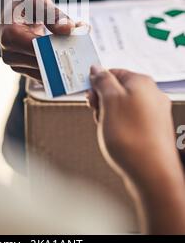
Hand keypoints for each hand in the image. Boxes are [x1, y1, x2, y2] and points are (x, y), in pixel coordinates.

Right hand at [0, 0, 75, 80]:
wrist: (8, 12)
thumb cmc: (23, 3)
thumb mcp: (37, 0)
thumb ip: (53, 14)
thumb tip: (69, 29)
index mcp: (10, 36)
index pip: (39, 47)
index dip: (60, 45)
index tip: (80, 39)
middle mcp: (10, 55)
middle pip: (45, 62)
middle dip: (67, 52)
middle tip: (85, 39)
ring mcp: (16, 66)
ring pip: (48, 71)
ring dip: (66, 59)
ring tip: (79, 40)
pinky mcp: (24, 70)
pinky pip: (46, 72)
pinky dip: (60, 63)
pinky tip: (71, 49)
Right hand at [88, 68, 184, 234]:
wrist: (151, 173)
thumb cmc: (132, 137)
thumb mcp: (108, 101)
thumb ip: (102, 81)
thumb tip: (97, 69)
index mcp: (142, 82)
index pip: (113, 72)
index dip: (97, 83)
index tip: (88, 94)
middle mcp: (151, 95)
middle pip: (118, 89)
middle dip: (102, 101)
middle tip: (97, 112)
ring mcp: (154, 113)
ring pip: (122, 107)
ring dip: (108, 115)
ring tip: (107, 129)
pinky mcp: (153, 130)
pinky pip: (130, 121)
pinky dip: (119, 127)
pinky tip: (116, 138)